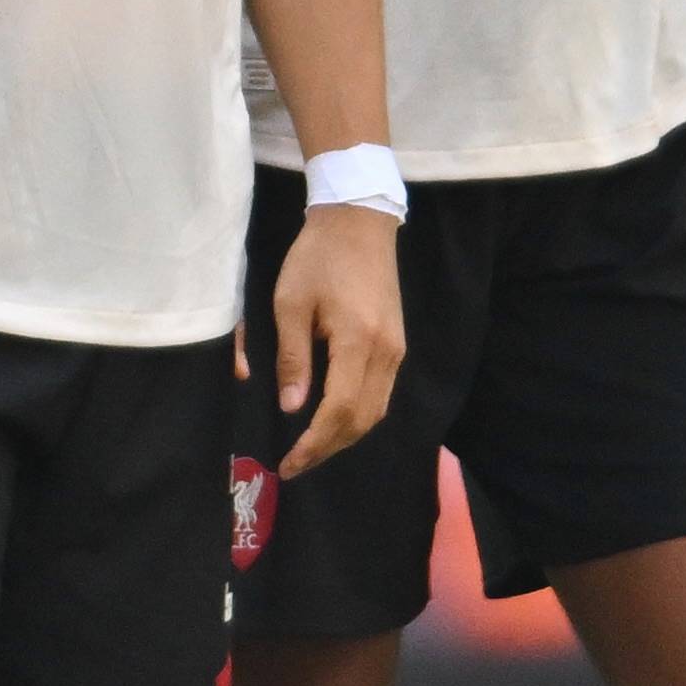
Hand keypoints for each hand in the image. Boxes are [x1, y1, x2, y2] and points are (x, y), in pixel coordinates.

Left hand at [259, 210, 404, 476]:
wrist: (358, 221)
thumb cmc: (317, 258)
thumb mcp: (289, 304)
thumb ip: (292, 358)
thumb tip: (292, 408)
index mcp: (358, 340)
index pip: (340, 410)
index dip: (314, 443)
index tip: (289, 463)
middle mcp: (386, 352)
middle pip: (363, 420)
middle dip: (328, 448)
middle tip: (295, 464)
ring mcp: (396, 349)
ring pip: (376, 411)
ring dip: (344, 437)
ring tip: (310, 449)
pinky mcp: (396, 344)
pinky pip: (381, 394)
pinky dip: (357, 416)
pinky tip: (333, 420)